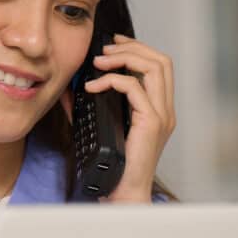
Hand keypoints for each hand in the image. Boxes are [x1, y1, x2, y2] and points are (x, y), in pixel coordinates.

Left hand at [83, 34, 174, 203]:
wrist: (122, 193)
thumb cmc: (114, 165)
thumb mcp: (101, 127)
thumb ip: (92, 106)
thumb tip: (71, 87)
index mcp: (160, 109)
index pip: (160, 65)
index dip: (139, 48)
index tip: (115, 44)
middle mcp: (166, 110)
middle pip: (161, 60)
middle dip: (132, 47)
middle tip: (105, 49)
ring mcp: (162, 116)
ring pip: (154, 67)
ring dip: (124, 58)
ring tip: (99, 62)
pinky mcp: (151, 123)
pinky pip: (134, 88)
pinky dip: (112, 80)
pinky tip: (92, 87)